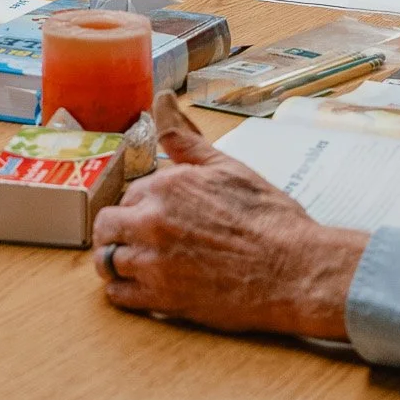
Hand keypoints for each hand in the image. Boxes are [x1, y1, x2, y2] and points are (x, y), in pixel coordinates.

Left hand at [91, 93, 364, 338]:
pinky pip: (119, 296)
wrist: (293, 269)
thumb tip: (163, 99)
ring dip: (116, 261)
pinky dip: (124, 292)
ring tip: (135, 264)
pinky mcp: (161, 299)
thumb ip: (186, 140)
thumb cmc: (268, 218)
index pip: (129, 194)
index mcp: (165, 185)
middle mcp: (151, 220)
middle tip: (140, 240)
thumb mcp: (228, 168)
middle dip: (119, 231)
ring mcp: (153, 262)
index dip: (141, 206)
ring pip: (106, 261)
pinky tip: (141, 288)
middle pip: (107, 226)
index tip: (155, 215)